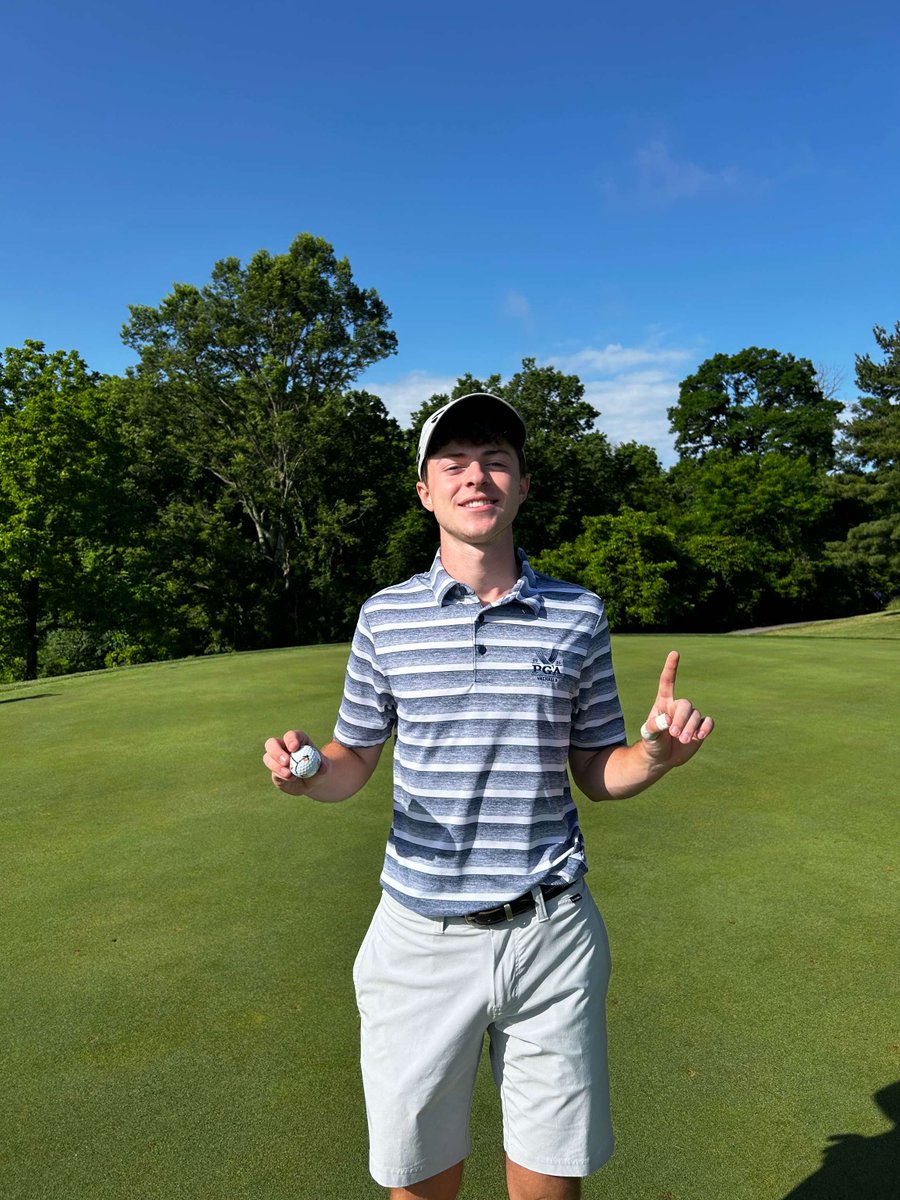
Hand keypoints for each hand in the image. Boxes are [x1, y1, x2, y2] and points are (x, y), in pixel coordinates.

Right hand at [263, 730, 326, 793]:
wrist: (313, 782)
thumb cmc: (319, 769)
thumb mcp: (325, 768)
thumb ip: (324, 767)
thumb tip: (322, 767)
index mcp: (297, 740)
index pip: (290, 735)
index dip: (291, 739)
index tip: (294, 748)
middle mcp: (283, 747)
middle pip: (271, 743)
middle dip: (276, 751)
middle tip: (286, 761)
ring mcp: (277, 760)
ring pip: (267, 758)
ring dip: (276, 766)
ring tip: (289, 774)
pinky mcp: (275, 772)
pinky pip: (273, 772)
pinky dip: (280, 775)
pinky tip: (291, 779)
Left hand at [641, 651, 713, 766]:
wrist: (661, 758)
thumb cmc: (652, 743)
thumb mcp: (647, 735)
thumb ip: (654, 726)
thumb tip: (667, 720)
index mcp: (663, 703)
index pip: (667, 682)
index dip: (671, 667)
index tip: (674, 653)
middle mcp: (677, 707)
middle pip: (686, 704)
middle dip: (681, 719)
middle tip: (674, 734)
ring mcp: (690, 717)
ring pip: (696, 715)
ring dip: (690, 728)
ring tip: (682, 740)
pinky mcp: (700, 728)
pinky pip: (708, 722)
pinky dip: (706, 728)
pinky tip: (699, 736)